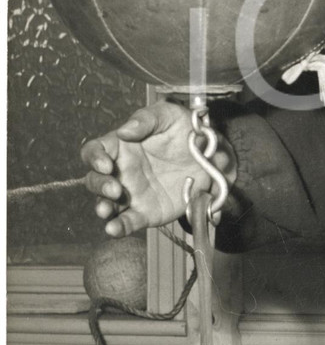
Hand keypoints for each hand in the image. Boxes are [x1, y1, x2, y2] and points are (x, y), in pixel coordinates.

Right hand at [82, 101, 233, 236]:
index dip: (94, 158)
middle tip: (115, 189)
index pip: (94, 152)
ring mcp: (131, 194)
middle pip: (95, 181)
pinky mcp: (145, 212)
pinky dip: (118, 228)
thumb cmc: (184, 129)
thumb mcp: (168, 115)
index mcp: (120, 147)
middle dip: (100, 186)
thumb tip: (124, 131)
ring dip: (102, 208)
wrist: (210, 155)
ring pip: (106, 204)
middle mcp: (120, 172)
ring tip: (107, 211)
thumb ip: (146, 119)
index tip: (106, 164)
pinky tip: (114, 229)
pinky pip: (127, 222)